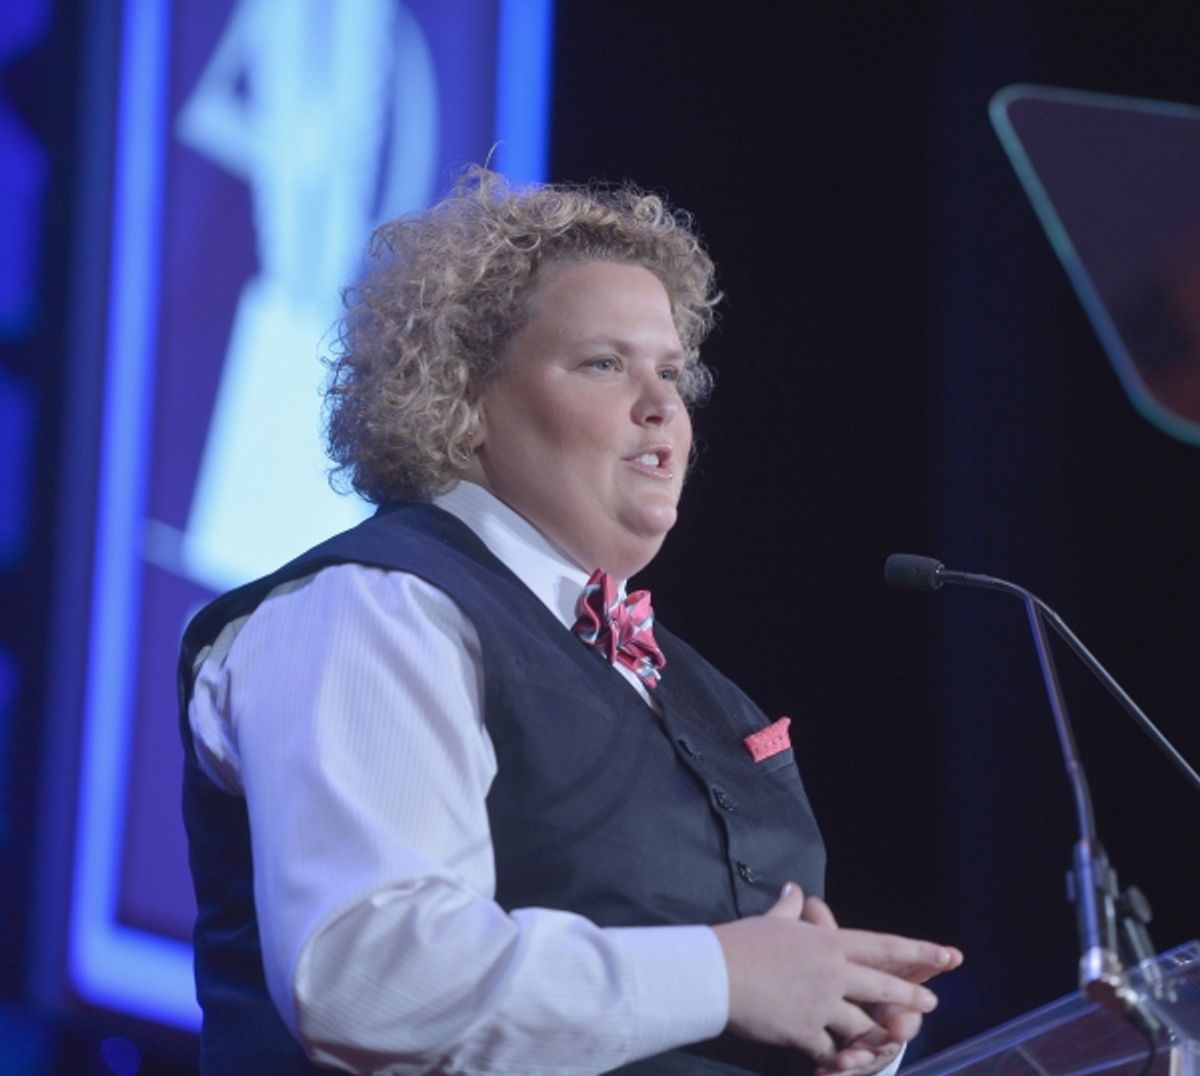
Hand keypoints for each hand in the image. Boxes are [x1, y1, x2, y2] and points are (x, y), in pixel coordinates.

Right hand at [711, 884, 961, 1070]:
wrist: (716, 974)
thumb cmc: (741, 942)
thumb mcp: (772, 920)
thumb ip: (791, 909)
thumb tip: (797, 891)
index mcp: (828, 942)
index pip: (883, 946)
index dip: (919, 952)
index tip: (947, 955)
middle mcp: (833, 972)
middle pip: (884, 987)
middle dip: (910, 997)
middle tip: (929, 1003)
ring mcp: (822, 1004)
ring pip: (863, 1025)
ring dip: (877, 1035)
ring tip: (890, 1040)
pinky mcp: (805, 1031)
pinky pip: (830, 1050)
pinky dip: (834, 1058)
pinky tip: (835, 1061)